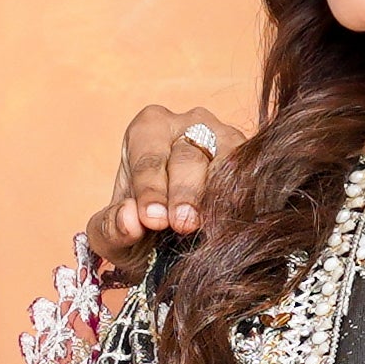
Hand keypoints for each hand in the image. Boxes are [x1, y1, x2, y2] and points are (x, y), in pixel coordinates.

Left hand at [84, 102, 248, 283]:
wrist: (181, 241)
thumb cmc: (143, 229)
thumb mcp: (114, 234)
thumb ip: (111, 228)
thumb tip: (129, 220)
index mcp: (148, 129)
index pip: (148, 157)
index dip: (150, 189)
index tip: (152, 218)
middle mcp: (189, 122)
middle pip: (188, 157)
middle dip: (184, 193)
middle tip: (182, 224)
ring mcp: (226, 135)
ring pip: (225, 161)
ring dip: (218, 196)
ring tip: (211, 226)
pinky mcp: (253, 155)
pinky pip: (252, 171)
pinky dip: (245, 197)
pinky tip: (238, 222)